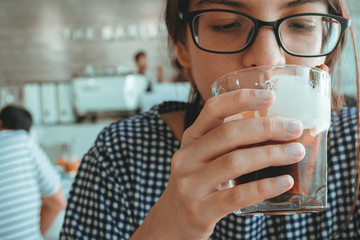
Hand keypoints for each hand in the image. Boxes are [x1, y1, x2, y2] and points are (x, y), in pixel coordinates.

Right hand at [131, 89, 303, 239]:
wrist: (171, 222)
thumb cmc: (197, 184)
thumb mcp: (202, 158)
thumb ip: (227, 144)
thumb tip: (276, 130)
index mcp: (191, 139)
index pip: (213, 109)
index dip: (241, 98)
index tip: (270, 96)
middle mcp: (187, 157)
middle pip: (228, 134)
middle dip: (266, 127)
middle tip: (294, 128)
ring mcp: (191, 184)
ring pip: (235, 162)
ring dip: (271, 154)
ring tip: (296, 151)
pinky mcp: (200, 209)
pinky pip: (237, 196)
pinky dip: (265, 186)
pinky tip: (285, 181)